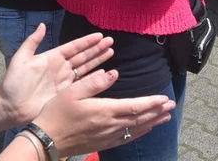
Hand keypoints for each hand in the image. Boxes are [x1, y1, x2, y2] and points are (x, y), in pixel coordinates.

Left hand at [0, 27, 113, 126]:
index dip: (86, 41)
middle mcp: (61, 67)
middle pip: (83, 56)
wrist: (10, 107)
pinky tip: (105, 73)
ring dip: (98, 60)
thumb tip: (41, 24)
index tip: (99, 35)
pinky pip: (83, 84)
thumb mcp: (21, 59)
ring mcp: (65, 81)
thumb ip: (32, 42)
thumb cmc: (14, 83)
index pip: (74, 47)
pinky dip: (94, 78)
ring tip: (111, 52)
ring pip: (86, 68)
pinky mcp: (66, 93)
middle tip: (111, 41)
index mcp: (52, 57)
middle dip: (97, 49)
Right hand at [25, 69, 174, 156]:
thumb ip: (94, 82)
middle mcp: (109, 125)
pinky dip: (138, 133)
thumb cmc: (56, 112)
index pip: (135, 107)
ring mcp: (106, 136)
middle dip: (157, 112)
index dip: (152, 103)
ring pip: (135, 130)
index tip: (165, 99)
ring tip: (165, 117)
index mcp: (104, 111)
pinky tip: (145, 129)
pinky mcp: (101, 143)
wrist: (45, 140)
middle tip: (171, 106)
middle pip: (139, 119)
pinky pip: (126, 139)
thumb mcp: (72, 91)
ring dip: (152, 122)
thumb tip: (114, 73)